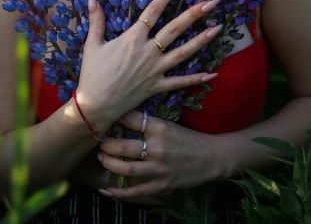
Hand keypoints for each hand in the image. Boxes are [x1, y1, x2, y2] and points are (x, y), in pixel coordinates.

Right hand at [77, 0, 221, 132]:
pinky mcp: (157, 86)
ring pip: (183, 53)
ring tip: (218, 28)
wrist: (95, 107)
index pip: (153, 11)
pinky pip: (180, 82)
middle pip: (175, 29)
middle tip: (212, 3)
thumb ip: (96, 20)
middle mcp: (148, 52)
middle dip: (194, 14)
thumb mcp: (92, 44)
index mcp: (132, 38)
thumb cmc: (92, 74)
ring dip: (201, 41)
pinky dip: (196, 78)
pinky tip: (213, 73)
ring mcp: (155, 70)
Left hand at [96, 110, 221, 200]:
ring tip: (101, 157)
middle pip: (123, 147)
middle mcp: (157, 148)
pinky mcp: (161, 186)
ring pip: (125, 169)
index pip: (130, 120)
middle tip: (98, 141)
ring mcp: (158, 169)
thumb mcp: (169, 125)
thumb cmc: (188, 138)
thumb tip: (122, 117)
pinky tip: (106, 190)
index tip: (103, 117)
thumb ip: (148, 123)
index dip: (115, 118)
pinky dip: (119, 193)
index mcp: (160, 128)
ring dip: (109, 164)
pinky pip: (135, 191)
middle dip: (106, 144)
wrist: (211, 157)